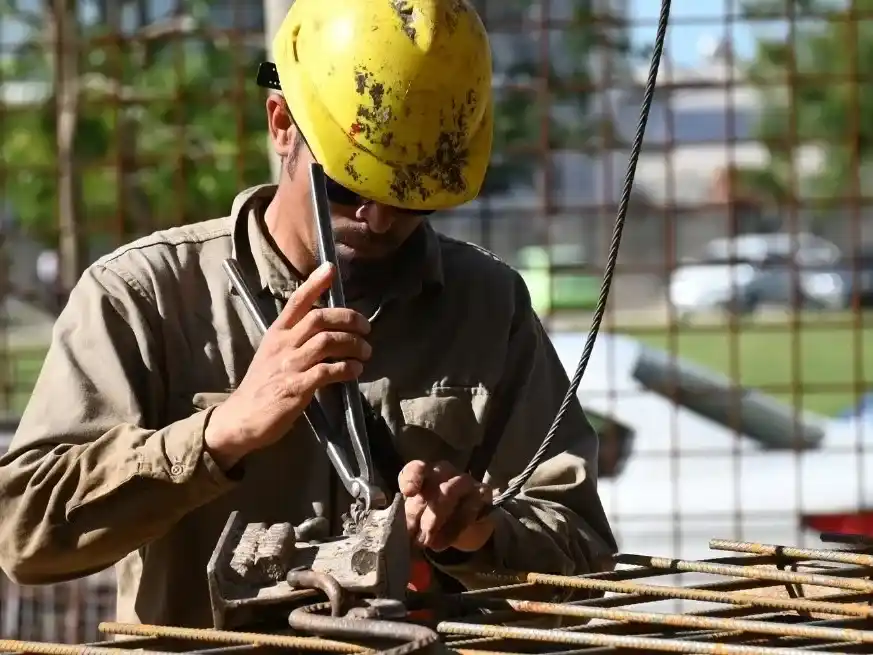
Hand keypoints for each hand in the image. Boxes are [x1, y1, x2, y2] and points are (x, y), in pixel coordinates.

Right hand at [205, 262, 371, 469]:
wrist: (241, 418)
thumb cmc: (261, 386)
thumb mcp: (273, 354)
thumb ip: (295, 339)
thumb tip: (326, 328)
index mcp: (276, 334)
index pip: (296, 302)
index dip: (315, 284)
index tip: (330, 269)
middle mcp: (282, 345)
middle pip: (319, 318)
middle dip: (348, 319)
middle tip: (366, 328)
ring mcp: (288, 366)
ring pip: (326, 342)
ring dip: (352, 345)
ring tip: (366, 352)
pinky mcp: (296, 388)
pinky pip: (326, 371)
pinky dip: (346, 369)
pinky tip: (355, 371)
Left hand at [399, 460, 494, 552]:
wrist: (462, 528)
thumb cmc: (431, 517)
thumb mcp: (415, 517)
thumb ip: (408, 517)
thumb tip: (396, 528)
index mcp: (425, 473)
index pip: (417, 468)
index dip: (412, 478)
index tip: (408, 493)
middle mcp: (444, 472)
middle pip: (432, 483)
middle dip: (419, 512)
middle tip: (412, 536)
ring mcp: (465, 481)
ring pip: (449, 491)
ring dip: (435, 519)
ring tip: (427, 541)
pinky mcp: (482, 494)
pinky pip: (468, 508)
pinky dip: (453, 529)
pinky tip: (442, 543)